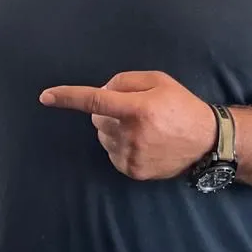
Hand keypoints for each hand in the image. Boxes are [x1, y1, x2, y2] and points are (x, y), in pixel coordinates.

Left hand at [40, 71, 215, 180]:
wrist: (205, 141)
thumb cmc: (180, 105)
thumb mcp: (158, 80)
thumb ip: (125, 81)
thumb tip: (101, 92)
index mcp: (138, 108)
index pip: (95, 100)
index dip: (68, 97)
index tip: (46, 97)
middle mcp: (132, 134)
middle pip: (97, 118)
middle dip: (107, 111)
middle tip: (132, 109)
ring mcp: (131, 156)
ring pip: (103, 136)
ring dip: (113, 129)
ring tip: (141, 127)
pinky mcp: (132, 171)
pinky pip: (111, 153)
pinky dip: (119, 145)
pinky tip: (142, 142)